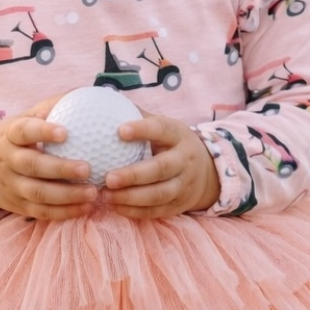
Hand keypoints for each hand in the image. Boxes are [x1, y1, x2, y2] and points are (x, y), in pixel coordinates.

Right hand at [0, 98, 97, 219]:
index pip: (24, 131)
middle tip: (87, 168)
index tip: (65, 132)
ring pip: (38, 193)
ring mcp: (12, 186)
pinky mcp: (19, 206)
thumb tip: (83, 95)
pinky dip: (64, 212)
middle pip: (32, 166)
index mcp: (9, 135)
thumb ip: (49, 108)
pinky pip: (42, 211)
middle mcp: (8, 161)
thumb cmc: (16, 139)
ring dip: (67, 195)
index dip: (42, 132)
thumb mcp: (23, 120)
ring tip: (93, 192)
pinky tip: (86, 207)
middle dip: (60, 169)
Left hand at [100, 111, 220, 218]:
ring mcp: (184, 185)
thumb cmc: (170, 144)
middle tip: (108, 177)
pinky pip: (156, 211)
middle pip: (160, 169)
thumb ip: (138, 116)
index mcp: (179, 136)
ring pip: (158, 194)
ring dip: (130, 197)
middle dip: (134, 175)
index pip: (162, 130)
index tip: (120, 130)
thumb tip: (103, 99)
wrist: (206, 173)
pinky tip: (114, 206)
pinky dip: (134, 211)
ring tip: (105, 195)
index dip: (143, 130)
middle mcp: (184, 161)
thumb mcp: (164, 127)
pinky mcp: (178, 205)